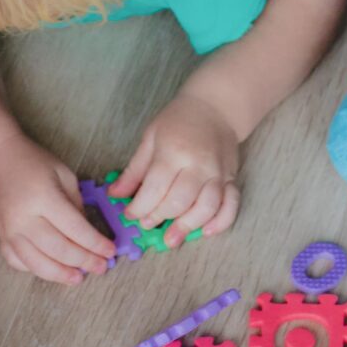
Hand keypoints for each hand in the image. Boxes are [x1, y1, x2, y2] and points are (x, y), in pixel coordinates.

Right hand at [0, 137, 113, 284]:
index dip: (95, 244)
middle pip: (59, 249)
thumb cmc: (31, 163)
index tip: (110, 251)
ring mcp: (9, 231)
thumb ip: (76, 204)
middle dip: (84, 261)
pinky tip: (51, 270)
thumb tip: (88, 235)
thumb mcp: (62, 174)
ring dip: (61, 275)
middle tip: (101, 267)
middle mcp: (24, 218)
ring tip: (78, 278)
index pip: (75, 228)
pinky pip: (18, 262)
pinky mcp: (0, 238)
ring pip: (38, 263)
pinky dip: (36, 270)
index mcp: (43, 197)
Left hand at [113, 90, 242, 242]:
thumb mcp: (150, 139)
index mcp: (174, 153)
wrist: (215, 107)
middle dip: (159, 218)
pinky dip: (221, 222)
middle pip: (179, 202)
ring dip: (187, 227)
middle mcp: (198, 165)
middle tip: (147, 224)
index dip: (139, 207)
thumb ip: (134, 170)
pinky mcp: (231, 179)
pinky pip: (231, 205)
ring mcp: (218, 174)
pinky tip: (206, 232)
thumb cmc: (178, 121)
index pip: (154, 189)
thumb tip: (115, 195)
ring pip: (205, 208)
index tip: (130, 213)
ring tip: (171, 239)